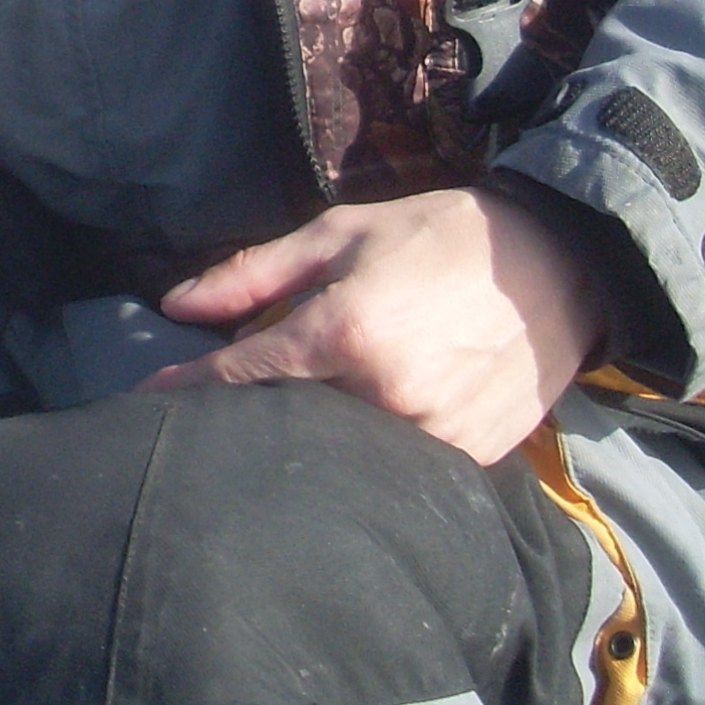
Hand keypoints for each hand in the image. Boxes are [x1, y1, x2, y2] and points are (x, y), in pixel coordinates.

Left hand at [144, 187, 603, 465]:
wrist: (560, 266)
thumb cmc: (441, 238)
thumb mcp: (341, 234)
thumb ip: (254, 273)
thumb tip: (176, 304)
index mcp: (344, 331)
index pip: (241, 377)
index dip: (187, 390)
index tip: (143, 405)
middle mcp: (384, 394)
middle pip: (287, 425)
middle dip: (251, 421)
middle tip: (225, 416)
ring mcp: (430, 436)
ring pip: (341, 454)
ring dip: (312, 442)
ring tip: (295, 428)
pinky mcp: (467, 459)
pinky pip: (397, 470)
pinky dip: (370, 456)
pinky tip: (360, 438)